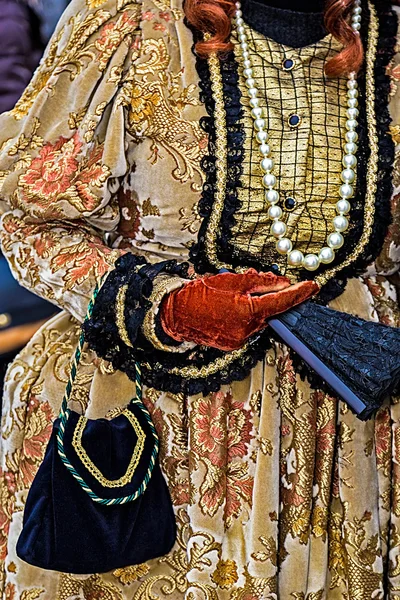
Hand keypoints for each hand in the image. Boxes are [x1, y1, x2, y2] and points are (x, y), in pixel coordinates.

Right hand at [160, 269, 318, 350]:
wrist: (175, 314)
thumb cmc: (200, 294)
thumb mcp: (233, 280)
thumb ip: (261, 282)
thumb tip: (283, 284)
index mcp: (249, 312)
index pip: (282, 302)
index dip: (299, 293)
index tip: (313, 287)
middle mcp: (247, 330)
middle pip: (271, 311)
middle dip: (269, 297)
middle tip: (260, 282)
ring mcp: (240, 340)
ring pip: (260, 320)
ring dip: (255, 306)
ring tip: (236, 294)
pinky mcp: (233, 344)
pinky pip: (248, 328)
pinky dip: (246, 316)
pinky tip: (231, 307)